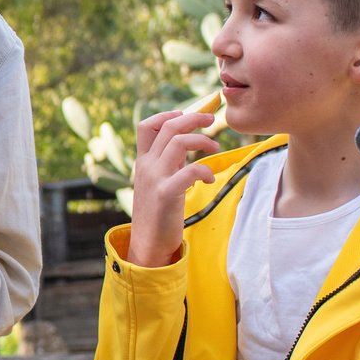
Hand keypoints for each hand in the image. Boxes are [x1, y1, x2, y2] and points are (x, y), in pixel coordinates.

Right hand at [124, 108, 223, 266]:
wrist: (148, 244)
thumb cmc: (157, 214)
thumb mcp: (158, 182)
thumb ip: (168, 163)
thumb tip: (186, 144)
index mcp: (143, 162)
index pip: (146, 126)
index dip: (166, 115)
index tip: (185, 115)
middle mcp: (146, 166)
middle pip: (168, 127)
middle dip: (193, 118)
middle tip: (212, 120)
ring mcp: (155, 178)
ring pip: (178, 142)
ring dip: (202, 141)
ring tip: (215, 149)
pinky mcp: (165, 194)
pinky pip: (189, 171)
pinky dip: (204, 170)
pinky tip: (209, 179)